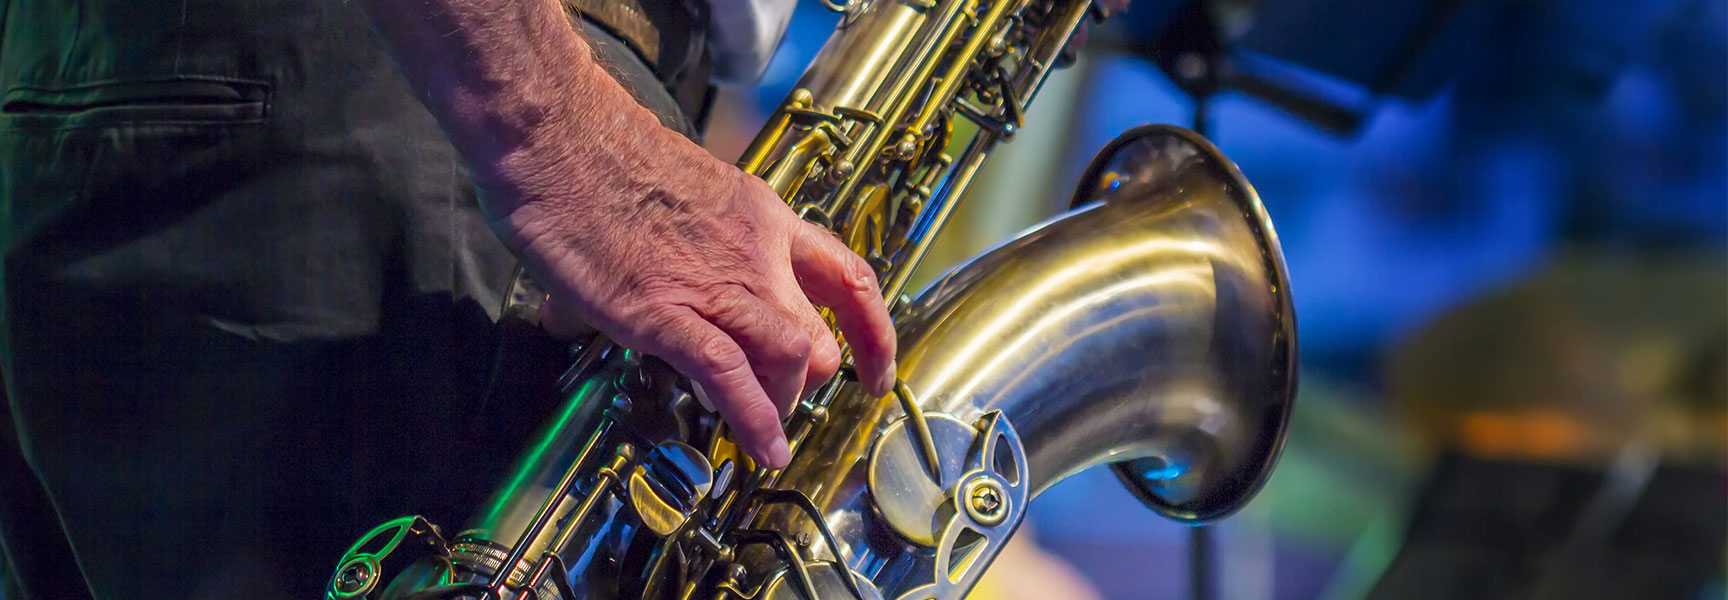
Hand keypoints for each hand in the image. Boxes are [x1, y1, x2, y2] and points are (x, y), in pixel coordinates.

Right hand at [483, 122, 897, 469]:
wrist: (556, 136)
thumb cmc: (598, 155)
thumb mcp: (679, 195)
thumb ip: (686, 244)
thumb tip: (651, 285)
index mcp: (763, 218)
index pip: (849, 279)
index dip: (872, 335)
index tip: (873, 371)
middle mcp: (755, 253)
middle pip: (820, 337)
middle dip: (805, 384)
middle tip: (777, 399)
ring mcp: (715, 284)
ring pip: (791, 360)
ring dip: (779, 403)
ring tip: (757, 423)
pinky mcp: (665, 312)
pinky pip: (730, 377)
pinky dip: (753, 421)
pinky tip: (760, 448)